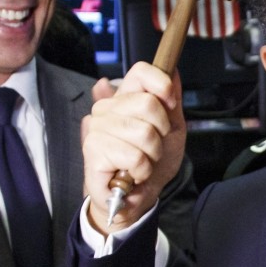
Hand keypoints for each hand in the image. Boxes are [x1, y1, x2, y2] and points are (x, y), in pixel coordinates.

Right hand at [83, 63, 185, 233]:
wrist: (135, 197)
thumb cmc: (151, 162)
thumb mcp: (172, 129)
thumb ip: (172, 100)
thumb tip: (172, 69)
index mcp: (126, 98)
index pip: (141, 71)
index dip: (162, 85)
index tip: (170, 105)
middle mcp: (107, 108)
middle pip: (148, 103)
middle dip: (161, 132)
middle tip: (152, 146)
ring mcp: (97, 128)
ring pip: (144, 133)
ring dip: (152, 154)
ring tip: (142, 161)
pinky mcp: (93, 150)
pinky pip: (134, 156)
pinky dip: (142, 170)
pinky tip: (133, 173)